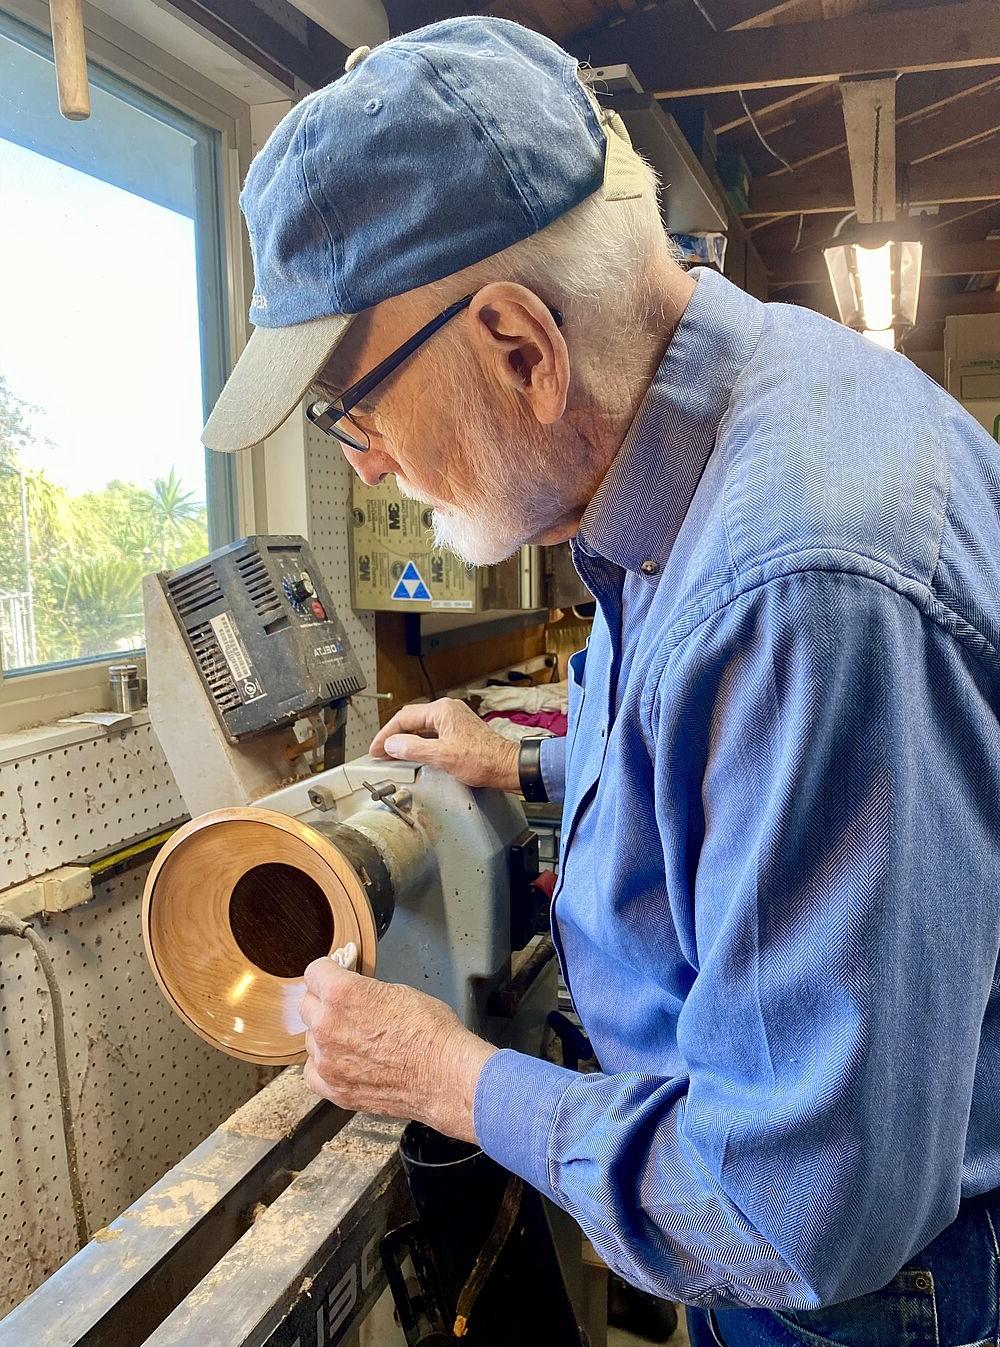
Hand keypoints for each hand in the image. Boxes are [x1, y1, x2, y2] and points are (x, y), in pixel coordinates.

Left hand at [299, 959, 496, 1140]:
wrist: (446, 1076)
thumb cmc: (431, 1032)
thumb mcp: (398, 991)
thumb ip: (364, 992)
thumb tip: (355, 995)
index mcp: (342, 994)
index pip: (314, 972)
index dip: (329, 972)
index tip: (334, 976)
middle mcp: (327, 1026)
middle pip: (307, 1006)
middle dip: (324, 1003)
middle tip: (345, 1008)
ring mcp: (328, 1061)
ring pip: (310, 1040)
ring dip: (325, 1036)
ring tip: (352, 1039)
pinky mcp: (335, 1089)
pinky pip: (313, 1072)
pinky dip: (324, 1066)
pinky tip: (343, 1062)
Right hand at [369, 698, 519, 791]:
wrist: (507, 767)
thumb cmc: (483, 760)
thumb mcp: (442, 756)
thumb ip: (413, 749)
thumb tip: (392, 745)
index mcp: (442, 711)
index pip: (404, 718)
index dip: (386, 734)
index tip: (376, 748)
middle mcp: (448, 711)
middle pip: (412, 721)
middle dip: (394, 737)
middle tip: (380, 752)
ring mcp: (454, 720)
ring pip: (422, 728)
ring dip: (406, 741)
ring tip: (393, 755)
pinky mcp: (459, 732)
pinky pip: (432, 734)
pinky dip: (419, 744)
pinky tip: (414, 754)